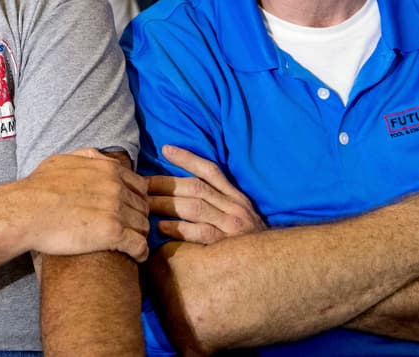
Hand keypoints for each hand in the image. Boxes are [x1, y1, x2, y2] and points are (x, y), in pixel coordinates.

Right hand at [12, 148, 149, 261]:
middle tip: (130, 230)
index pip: (140, 186)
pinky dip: (140, 253)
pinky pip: (139, 246)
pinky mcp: (113, 233)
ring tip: (131, 246)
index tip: (129, 210)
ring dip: (139, 236)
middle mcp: (117, 187)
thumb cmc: (39, 187)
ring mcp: (117, 210)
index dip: (135, 199)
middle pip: (143, 207)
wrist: (26, 211)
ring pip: (144, 226)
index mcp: (109, 170)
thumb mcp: (64, 160)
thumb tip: (99, 158)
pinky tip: (135, 258)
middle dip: (139, 218)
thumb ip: (87, 157)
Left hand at [149, 145, 264, 244]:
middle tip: (141, 185)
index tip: (166, 150)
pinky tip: (160, 226)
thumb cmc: (249, 244)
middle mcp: (235, 207)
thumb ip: (218, 204)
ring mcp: (231, 226)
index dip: (188, 158)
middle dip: (166, 183)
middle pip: (195, 187)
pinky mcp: (226, 245)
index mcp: (237, 198)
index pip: (210, 171)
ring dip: (166, 203)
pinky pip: (198, 232)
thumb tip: (184, 194)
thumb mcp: (239, 218)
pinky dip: (177, 227)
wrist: (276, 268)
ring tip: (145, 204)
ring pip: (194, 206)